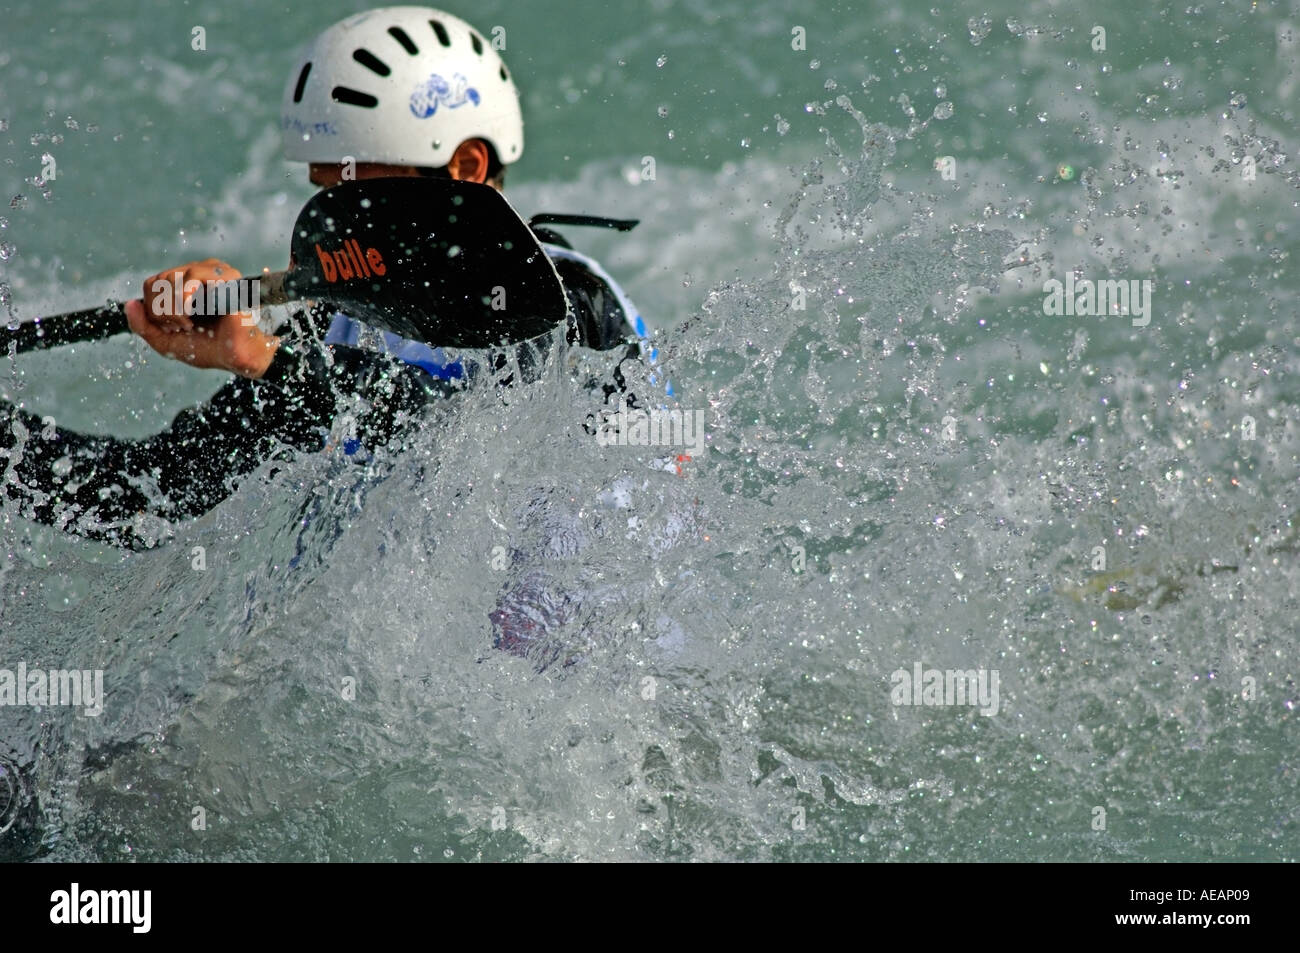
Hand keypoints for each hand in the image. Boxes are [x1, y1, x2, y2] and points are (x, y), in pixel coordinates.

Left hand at [124, 258, 279, 378]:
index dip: (154, 308)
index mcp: (182, 287)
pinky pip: (192, 275)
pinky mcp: (225, 278)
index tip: (174, 327)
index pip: (152, 284)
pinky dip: (185, 297)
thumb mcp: (165, 342)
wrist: (236, 357)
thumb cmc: (208, 349)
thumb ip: (142, 326)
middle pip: (158, 280)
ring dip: (173, 307)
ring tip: (190, 322)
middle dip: (163, 310)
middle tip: (184, 326)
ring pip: (170, 277)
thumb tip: (129, 304)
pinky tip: (194, 312)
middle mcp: (197, 275)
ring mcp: (212, 274)